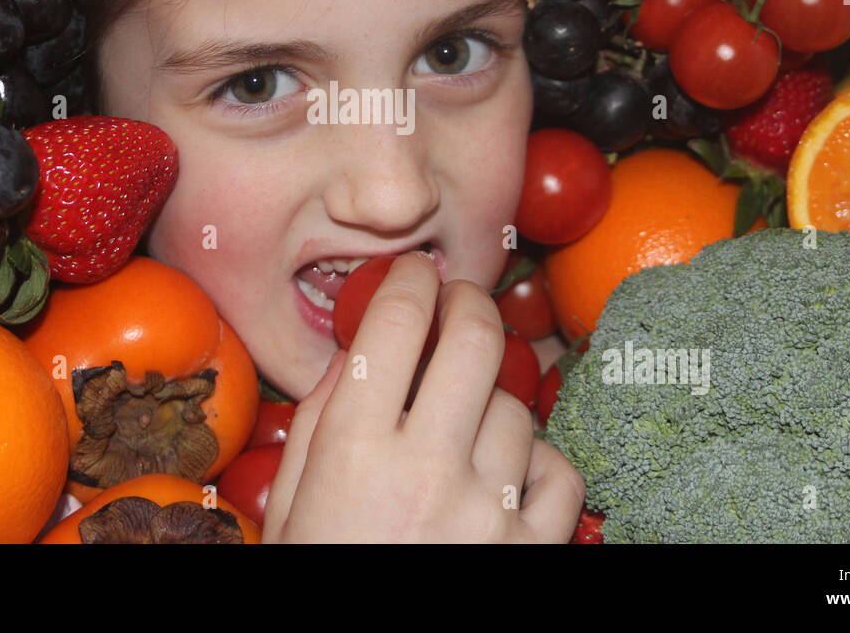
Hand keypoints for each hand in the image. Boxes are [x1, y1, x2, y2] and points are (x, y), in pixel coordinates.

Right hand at [262, 251, 583, 541]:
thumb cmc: (321, 576)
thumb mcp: (291, 505)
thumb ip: (318, 419)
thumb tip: (358, 347)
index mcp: (353, 453)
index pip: (395, 324)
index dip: (410, 281)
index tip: (415, 273)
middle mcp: (427, 470)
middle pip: (474, 340)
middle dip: (468, 304)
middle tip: (459, 302)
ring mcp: (490, 513)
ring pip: (514, 405)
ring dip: (489, 400)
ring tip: (462, 426)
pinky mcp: (535, 551)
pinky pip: (559, 469)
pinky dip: (534, 464)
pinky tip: (503, 479)